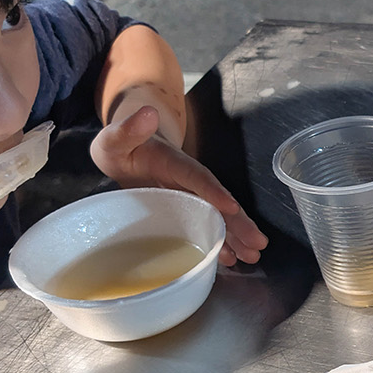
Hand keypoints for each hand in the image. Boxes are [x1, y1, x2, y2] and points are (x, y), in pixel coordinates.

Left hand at [92, 102, 267, 264]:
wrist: (122, 151)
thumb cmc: (119, 146)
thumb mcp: (115, 137)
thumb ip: (128, 129)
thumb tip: (147, 112)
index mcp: (174, 163)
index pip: (197, 177)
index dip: (214, 192)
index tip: (231, 208)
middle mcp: (189, 180)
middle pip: (218, 201)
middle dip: (239, 223)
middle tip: (258, 243)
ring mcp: (189, 196)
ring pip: (218, 216)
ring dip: (236, 237)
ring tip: (252, 257)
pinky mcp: (185, 209)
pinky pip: (206, 225)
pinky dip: (219, 242)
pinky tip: (230, 260)